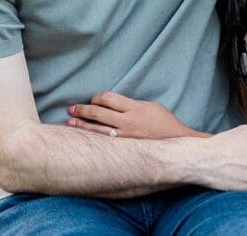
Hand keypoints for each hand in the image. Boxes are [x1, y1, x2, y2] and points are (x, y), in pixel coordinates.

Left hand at [67, 92, 196, 138]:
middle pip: (98, 113)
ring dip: (81, 125)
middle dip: (82, 110)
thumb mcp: (150, 106)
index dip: (97, 97)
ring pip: (97, 129)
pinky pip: (104, 143)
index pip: (108, 98)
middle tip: (71, 109)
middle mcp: (127, 122)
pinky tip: (83, 138)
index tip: (94, 99)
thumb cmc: (165, 123)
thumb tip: (113, 105)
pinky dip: (92, 139)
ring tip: (69, 122)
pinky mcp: (125, 149)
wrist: (177, 144)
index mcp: (134, 108)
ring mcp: (125, 138)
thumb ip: (131, 105)